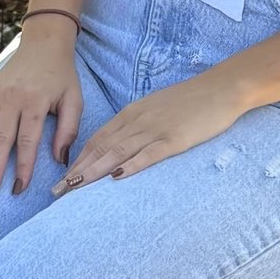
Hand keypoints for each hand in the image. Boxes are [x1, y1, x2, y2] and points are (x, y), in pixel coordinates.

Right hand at [0, 30, 82, 194]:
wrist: (44, 42)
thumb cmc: (62, 74)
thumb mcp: (74, 99)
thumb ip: (68, 128)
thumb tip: (59, 158)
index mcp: (35, 102)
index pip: (26, 141)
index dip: (22, 167)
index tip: (18, 188)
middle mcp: (12, 99)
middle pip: (0, 139)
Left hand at [54, 64, 245, 196]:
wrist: (222, 88)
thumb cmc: (191, 101)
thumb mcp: (156, 109)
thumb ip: (138, 126)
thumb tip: (120, 148)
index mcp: (132, 114)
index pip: (97, 139)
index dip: (77, 160)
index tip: (62, 179)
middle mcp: (138, 121)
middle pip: (101, 148)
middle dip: (77, 170)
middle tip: (57, 191)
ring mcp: (156, 129)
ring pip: (118, 152)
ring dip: (94, 171)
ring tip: (75, 188)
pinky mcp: (175, 138)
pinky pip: (149, 153)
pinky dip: (131, 166)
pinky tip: (117, 178)